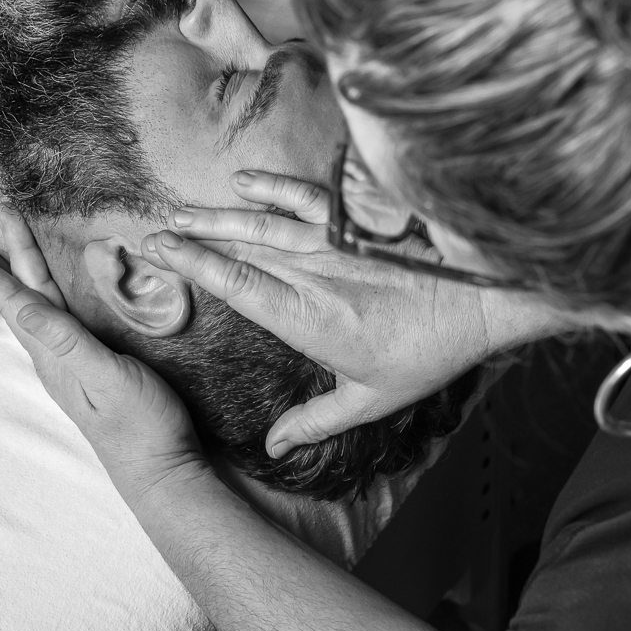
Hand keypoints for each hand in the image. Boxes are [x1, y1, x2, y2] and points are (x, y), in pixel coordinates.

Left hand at [0, 207, 204, 499]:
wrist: (163, 470)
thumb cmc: (139, 426)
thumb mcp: (107, 378)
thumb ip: (67, 342)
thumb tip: (23, 306)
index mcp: (55, 355)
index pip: (15, 303)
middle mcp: (58, 355)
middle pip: (28, 293)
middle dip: (14, 252)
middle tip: (1, 213)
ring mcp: (76, 361)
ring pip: (45, 303)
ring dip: (31, 269)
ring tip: (21, 240)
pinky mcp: (98, 364)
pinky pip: (67, 316)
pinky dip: (58, 291)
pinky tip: (63, 288)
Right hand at [141, 172, 564, 456]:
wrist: (480, 303)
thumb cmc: (427, 355)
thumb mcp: (371, 401)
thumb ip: (315, 422)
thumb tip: (273, 447)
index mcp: (312, 320)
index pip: (239, 285)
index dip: (196, 265)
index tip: (161, 251)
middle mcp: (316, 276)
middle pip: (242, 250)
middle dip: (192, 239)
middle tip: (150, 231)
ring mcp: (336, 245)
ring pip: (265, 224)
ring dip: (219, 217)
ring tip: (179, 212)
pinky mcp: (355, 225)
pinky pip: (307, 199)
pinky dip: (275, 188)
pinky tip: (243, 183)